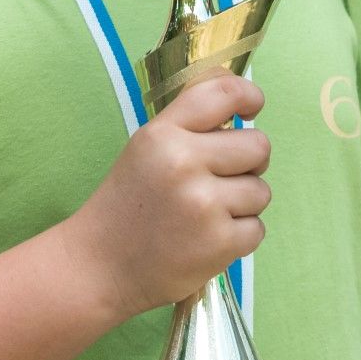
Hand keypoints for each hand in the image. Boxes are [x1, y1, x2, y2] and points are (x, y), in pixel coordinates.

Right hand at [66, 72, 270, 318]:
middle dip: (250, 163)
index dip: (249, 95)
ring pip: (261, 191)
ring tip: (207, 214)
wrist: (98, 266)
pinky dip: (239, 237)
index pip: (224, 93)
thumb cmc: (128, 204)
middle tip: (222, 178)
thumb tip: (242, 97)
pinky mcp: (218, 243)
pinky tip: (207, 239)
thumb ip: (189, 122)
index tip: (253, 107)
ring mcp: (203, 204)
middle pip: (258, 146)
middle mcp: (183, 163)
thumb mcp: (146, 148)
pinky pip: (257, 229)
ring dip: (243, 204)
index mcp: (163, 134)